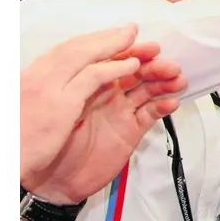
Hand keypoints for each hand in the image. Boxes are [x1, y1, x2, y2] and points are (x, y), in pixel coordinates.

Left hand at [21, 25, 186, 204]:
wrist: (46, 181)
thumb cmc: (42, 143)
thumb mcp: (58, 104)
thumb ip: (86, 81)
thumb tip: (112, 62)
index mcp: (84, 81)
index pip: (109, 57)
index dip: (125, 46)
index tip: (140, 39)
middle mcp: (104, 92)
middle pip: (133, 70)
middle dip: (151, 62)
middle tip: (165, 60)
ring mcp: (118, 110)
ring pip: (147, 88)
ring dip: (163, 81)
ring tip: (177, 79)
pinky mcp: (129, 130)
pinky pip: (150, 114)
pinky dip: (163, 106)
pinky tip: (171, 102)